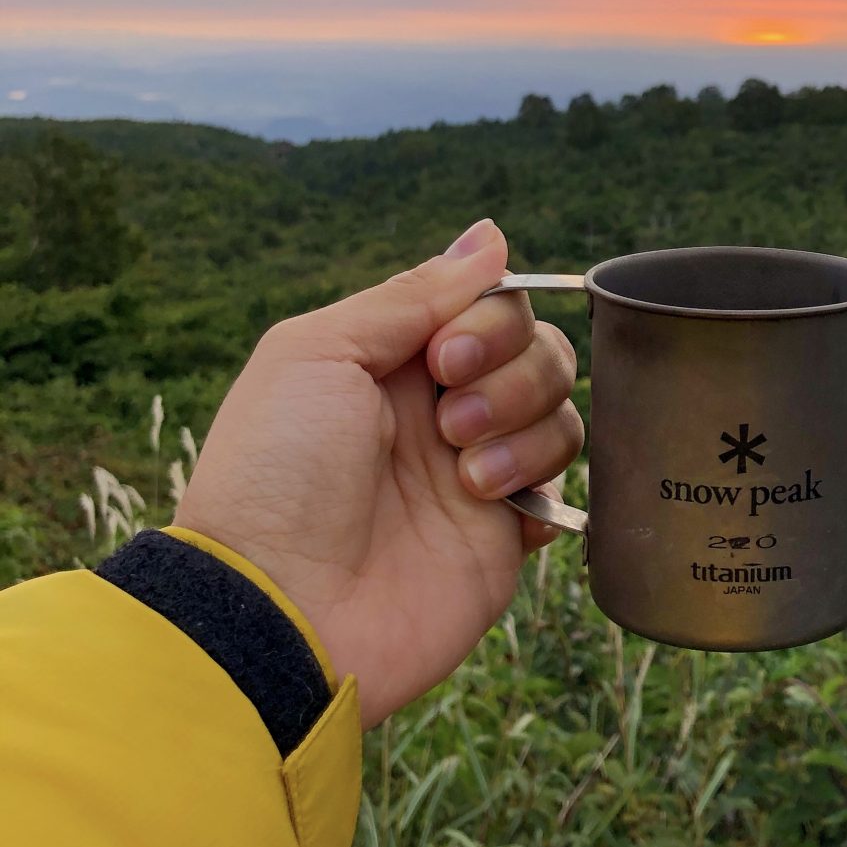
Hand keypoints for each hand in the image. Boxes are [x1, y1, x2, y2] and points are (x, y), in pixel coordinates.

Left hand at [174, 219, 582, 727]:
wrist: (281, 612)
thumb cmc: (278, 474)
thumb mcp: (318, 352)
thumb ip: (412, 294)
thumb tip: (491, 234)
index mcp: (397, 360)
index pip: (490, 303)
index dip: (490, 318)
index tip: (443, 355)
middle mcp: (443, 407)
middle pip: (540, 347)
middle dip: (510, 371)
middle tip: (448, 417)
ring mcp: (479, 469)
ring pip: (562, 408)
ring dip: (521, 428)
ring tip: (463, 475)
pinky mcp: (506, 533)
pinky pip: (568, 482)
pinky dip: (538, 480)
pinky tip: (487, 504)